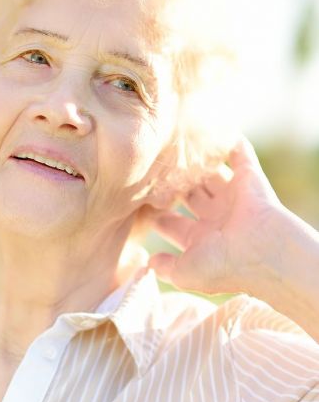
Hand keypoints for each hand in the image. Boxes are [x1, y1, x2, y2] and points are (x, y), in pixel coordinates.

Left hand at [148, 136, 318, 340]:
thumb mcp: (186, 274)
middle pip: (190, 195)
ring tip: (174, 148)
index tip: (137, 201)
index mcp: (202, 239)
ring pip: (210, 175)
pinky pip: (241, 155)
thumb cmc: (224, 266)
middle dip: (173, 185)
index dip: (157, 214)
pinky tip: (215, 127)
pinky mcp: (249, 179)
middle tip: (152, 171)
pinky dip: (231, 143)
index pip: (173, 223)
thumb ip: (166, 268)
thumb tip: (149, 263)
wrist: (263, 252)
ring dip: (196, 165)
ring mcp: (233, 198)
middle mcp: (217, 218)